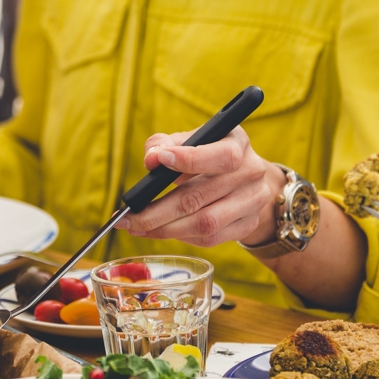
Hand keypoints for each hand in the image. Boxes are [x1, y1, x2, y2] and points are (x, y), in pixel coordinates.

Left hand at [117, 127, 283, 247]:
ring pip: (205, 224)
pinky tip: (162, 231)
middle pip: (201, 197)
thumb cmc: (208, 153)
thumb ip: (165, 143)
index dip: (187, 160)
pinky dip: (181, 237)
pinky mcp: (247, 225)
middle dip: (157, 210)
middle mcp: (251, 173)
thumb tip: (151, 160)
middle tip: (127, 217)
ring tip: (137, 228)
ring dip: (165, 229)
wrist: (245, 177)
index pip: (219, 157)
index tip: (156, 162)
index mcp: (238, 144)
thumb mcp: (191, 139)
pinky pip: (210, 239)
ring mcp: (252, 202)